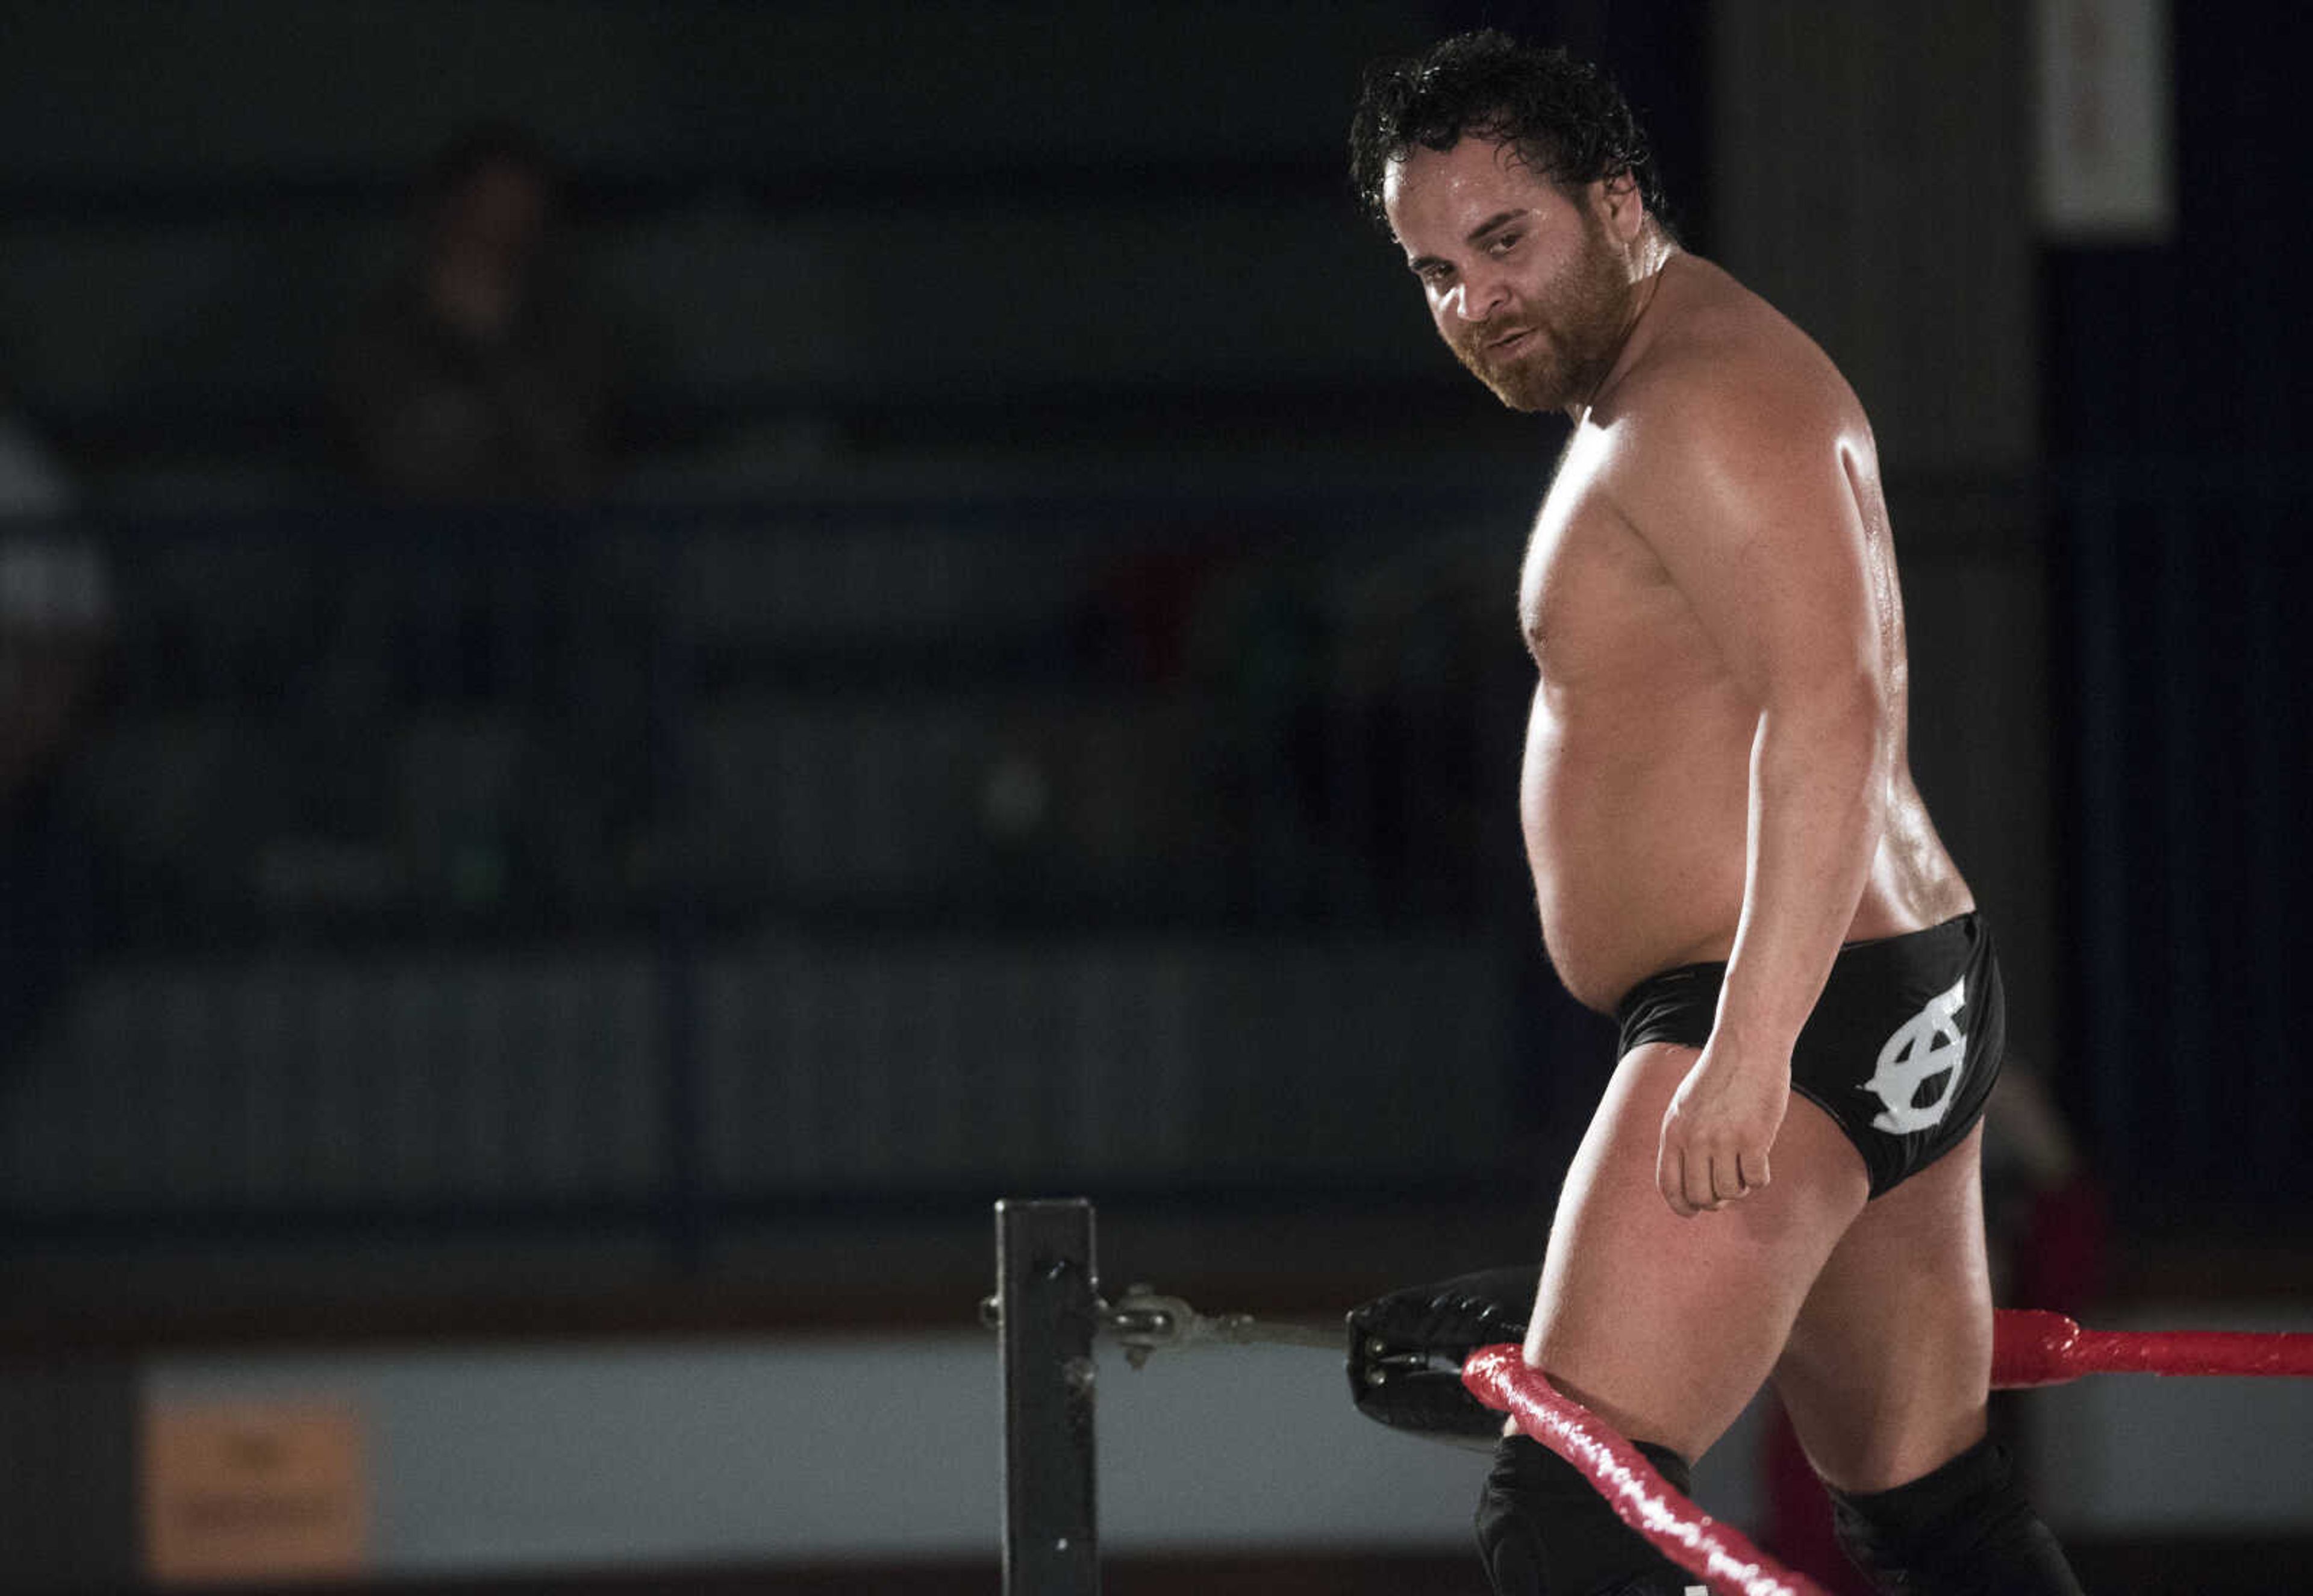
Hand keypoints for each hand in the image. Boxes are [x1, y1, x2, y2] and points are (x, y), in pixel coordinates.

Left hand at [1657, 1041, 1789, 1217]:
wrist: (1748, 1045)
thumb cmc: (1720, 1075)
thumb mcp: (1686, 1104)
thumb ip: (1683, 1138)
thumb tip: (1690, 1183)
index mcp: (1673, 1131)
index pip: (1668, 1185)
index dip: (1681, 1206)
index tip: (1694, 1212)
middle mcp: (1694, 1138)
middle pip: (1701, 1196)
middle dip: (1716, 1201)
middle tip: (1728, 1188)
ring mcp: (1723, 1139)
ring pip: (1730, 1192)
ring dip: (1740, 1187)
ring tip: (1744, 1165)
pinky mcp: (1753, 1138)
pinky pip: (1756, 1180)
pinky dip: (1760, 1177)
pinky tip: (1762, 1158)